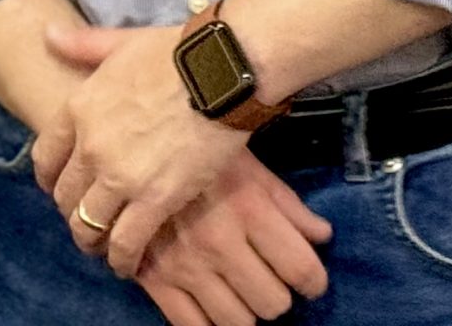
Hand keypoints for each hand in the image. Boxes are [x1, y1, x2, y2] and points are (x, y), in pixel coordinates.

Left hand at [33, 22, 253, 276]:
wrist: (222, 71)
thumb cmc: (176, 52)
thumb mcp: (120, 43)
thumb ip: (81, 45)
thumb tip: (48, 35)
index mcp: (78, 108)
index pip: (44, 157)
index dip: (49, 179)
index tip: (60, 188)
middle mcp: (91, 146)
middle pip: (64, 196)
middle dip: (71, 212)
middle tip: (86, 220)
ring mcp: (120, 175)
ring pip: (88, 224)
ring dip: (91, 240)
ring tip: (103, 247)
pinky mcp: (156, 198)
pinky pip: (126, 242)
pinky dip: (122, 259)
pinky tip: (128, 264)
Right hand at [137, 143, 331, 324]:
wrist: (130, 142)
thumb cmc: (198, 150)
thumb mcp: (250, 167)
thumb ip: (288, 204)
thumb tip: (322, 236)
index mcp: (248, 208)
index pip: (301, 269)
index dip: (314, 281)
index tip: (309, 279)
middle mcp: (219, 242)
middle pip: (273, 304)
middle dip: (278, 294)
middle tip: (269, 279)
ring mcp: (185, 264)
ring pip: (238, 322)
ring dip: (246, 310)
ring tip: (240, 290)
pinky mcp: (153, 278)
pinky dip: (209, 323)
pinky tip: (212, 304)